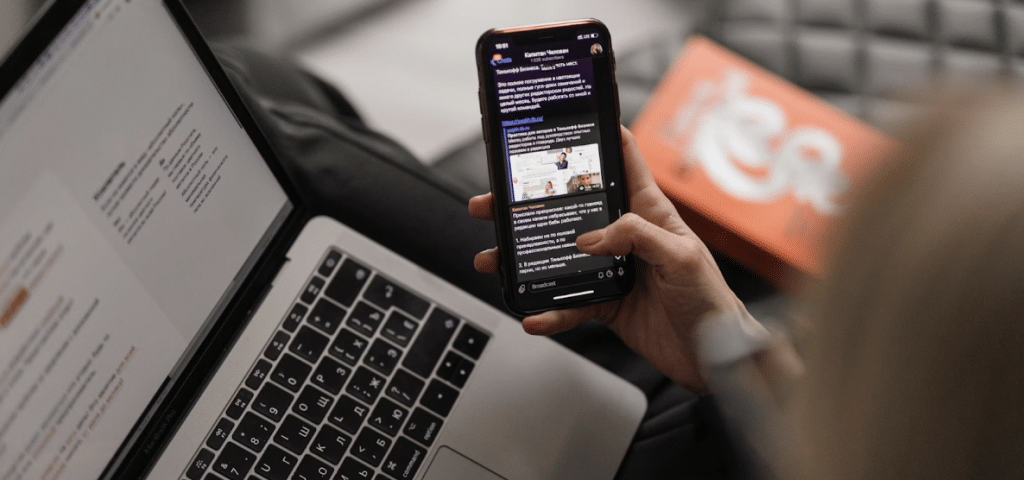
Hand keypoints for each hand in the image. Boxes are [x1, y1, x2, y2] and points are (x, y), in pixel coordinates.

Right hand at [468, 126, 756, 391]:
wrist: (714, 356)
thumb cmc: (711, 299)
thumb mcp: (682, 256)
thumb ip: (638, 236)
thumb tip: (590, 238)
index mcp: (649, 213)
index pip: (623, 162)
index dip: (599, 136)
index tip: (566, 119)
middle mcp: (625, 237)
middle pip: (570, 210)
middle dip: (529, 203)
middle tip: (494, 201)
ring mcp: (610, 270)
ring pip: (558, 257)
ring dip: (523, 259)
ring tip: (494, 260)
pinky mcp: (604, 303)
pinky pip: (568, 304)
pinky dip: (548, 311)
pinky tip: (533, 315)